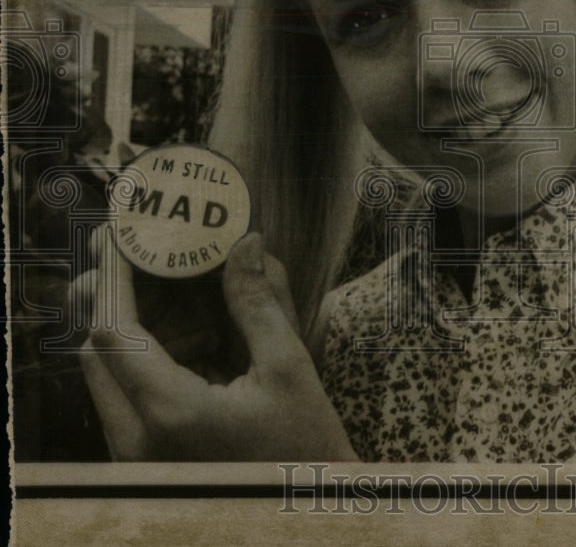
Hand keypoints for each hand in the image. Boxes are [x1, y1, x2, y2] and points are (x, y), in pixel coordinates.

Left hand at [79, 230, 357, 460]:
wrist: (305, 517)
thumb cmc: (305, 450)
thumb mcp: (290, 370)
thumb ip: (258, 302)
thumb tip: (244, 243)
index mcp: (169, 414)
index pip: (113, 330)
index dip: (113, 275)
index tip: (121, 233)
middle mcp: (135, 440)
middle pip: (97, 350)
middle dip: (120, 295)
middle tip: (150, 255)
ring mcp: (135, 455)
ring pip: (108, 373)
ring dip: (137, 327)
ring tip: (187, 297)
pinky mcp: (144, 459)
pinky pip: (125, 396)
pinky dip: (148, 358)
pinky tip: (195, 338)